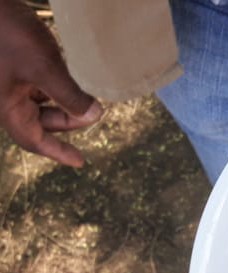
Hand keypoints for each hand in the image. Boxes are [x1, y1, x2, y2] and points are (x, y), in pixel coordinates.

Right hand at [0, 0, 102, 167]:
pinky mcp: (13, 63)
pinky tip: (73, 79)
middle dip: (68, 121)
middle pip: (39, 121)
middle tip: (96, 113)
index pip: (33, 139)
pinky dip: (56, 87)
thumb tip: (95, 116)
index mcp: (6, 106)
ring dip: (64, 103)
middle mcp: (5, 96)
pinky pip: (37, 84)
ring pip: (40, 102)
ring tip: (89, 98)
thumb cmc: (8, 34)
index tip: (80, 162)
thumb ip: (69, 96)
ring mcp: (8, 79)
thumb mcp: (43, 68)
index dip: (57, 152)